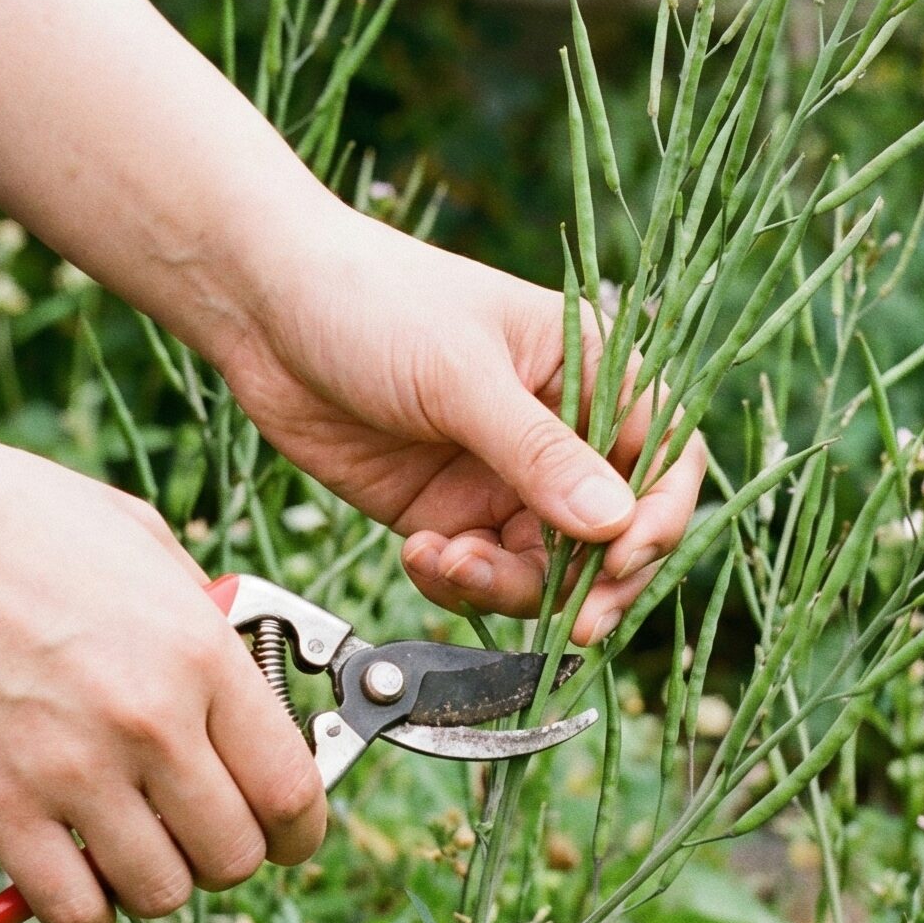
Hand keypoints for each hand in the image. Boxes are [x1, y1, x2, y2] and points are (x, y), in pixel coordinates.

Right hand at [0, 427, 323, 922]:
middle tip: (196, 833)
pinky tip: (73, 872)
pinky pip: (73, 910)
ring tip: (130, 845)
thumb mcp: (146, 544)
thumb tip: (250, 691)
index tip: (286, 832)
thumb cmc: (14, 517)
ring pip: (161, 894)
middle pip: (236, 856)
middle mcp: (150, 720)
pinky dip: (84, 910)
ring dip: (154, 882)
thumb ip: (207, 623)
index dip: (300, 827)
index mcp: (201, 652)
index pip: (292, 790)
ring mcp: (71, 769)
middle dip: (227, 856)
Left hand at [221, 209, 705, 643]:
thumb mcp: (460, 374)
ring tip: (451, 564)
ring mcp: (498, 477)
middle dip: (591, 580)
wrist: (260, 307)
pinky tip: (419, 552)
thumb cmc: (370, 300)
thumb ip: (536, 453)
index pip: (663, 454)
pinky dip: (455, 581)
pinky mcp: (444, 512)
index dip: (658, 515)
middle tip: (569, 622)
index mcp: (587, 368)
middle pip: (610, 531)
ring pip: (543, 566)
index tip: (622, 559)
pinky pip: (476, 573)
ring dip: (508, 585)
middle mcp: (554, 430)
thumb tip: (614, 523)